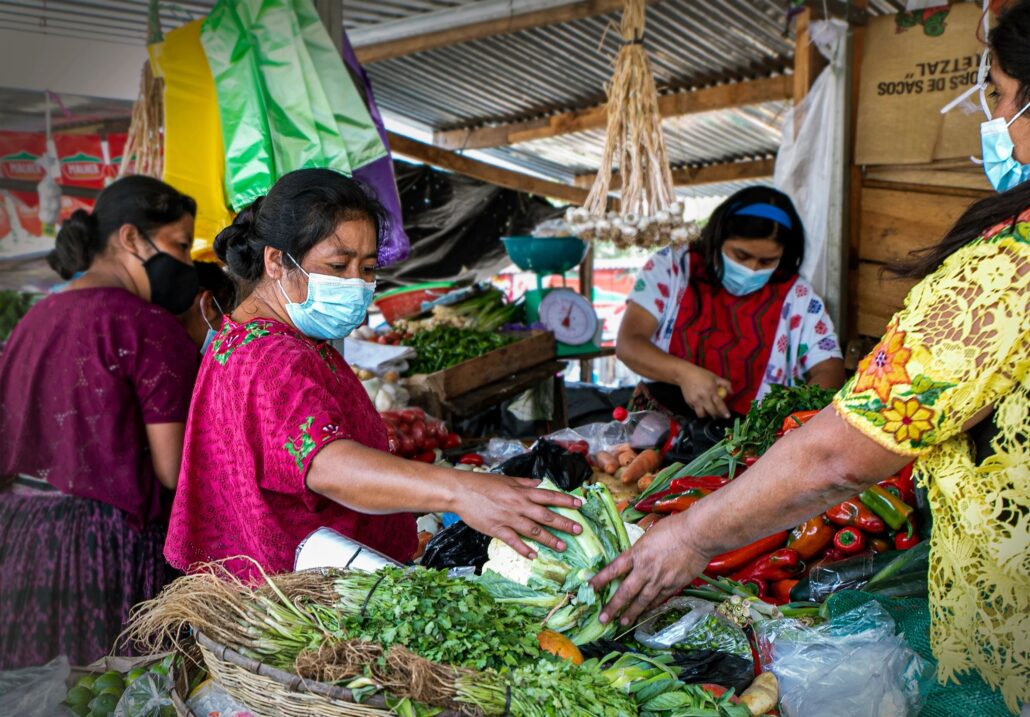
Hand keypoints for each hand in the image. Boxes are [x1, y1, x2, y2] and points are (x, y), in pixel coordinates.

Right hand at [453, 473, 581, 558]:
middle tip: (578, 530)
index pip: (548, 496)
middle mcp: (519, 505)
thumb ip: (524, 482)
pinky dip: (524, 549)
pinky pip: (513, 541)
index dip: (565, 500)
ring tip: (562, 546)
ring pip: (533, 530)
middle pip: (546, 515)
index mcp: (522, 492)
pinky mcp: (497, 529)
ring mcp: (508, 518)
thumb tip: (539, 482)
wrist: (461, 492)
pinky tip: (534, 555)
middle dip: (563, 523)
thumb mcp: (506, 479)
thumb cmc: (483, 483)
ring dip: (549, 539)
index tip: (579, 505)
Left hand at [590, 512, 709, 625]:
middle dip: (613, 607)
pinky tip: (645, 613)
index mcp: (637, 553)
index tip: (589, 588)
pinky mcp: (674, 585)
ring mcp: (660, 580)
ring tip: (623, 622)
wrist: (697, 535)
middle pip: (625, 592)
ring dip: (631, 613)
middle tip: (603, 618)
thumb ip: (640, 550)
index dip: (600, 580)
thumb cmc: (674, 528)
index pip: (613, 569)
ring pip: (642, 601)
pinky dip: (650, 607)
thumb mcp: (649, 535)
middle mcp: (646, 569)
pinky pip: (659, 599)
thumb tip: (634, 558)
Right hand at [677, 362, 731, 418]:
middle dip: (716, 416)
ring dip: (706, 416)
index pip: (719, 404)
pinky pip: (695, 410)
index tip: (727, 416)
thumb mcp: (715, 377)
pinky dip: (699, 410)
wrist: (685, 374)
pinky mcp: (688, 402)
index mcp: (711, 390)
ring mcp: (695, 401)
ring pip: (702, 414)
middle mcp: (703, 397)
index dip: (724, 411)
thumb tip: (731, 393)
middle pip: (711, 412)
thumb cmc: (701, 375)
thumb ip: (726, 384)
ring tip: (709, 414)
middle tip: (719, 416)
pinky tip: (701, 407)